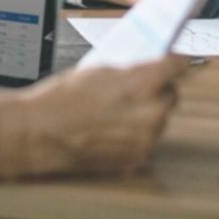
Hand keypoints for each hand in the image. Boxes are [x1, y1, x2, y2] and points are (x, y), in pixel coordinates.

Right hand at [0, 56, 187, 179]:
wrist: (40, 133)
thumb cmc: (62, 99)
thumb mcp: (98, 69)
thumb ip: (129, 69)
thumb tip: (146, 66)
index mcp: (142, 82)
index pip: (177, 66)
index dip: (176, 61)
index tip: (175, 60)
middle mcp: (151, 111)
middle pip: (171, 95)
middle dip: (156, 91)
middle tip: (133, 89)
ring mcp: (146, 138)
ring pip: (159, 120)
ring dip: (145, 114)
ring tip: (115, 112)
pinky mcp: (137, 158)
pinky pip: (146, 141)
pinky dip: (135, 135)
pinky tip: (112, 130)